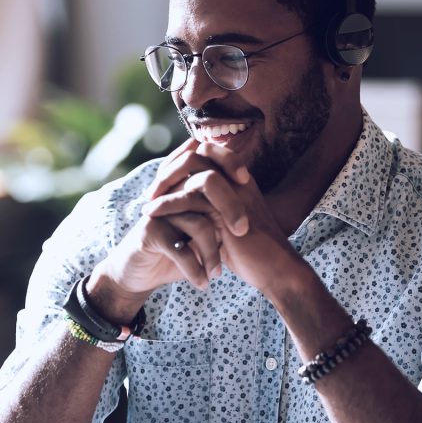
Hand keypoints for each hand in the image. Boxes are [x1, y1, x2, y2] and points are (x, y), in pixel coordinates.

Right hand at [85, 139, 249, 321]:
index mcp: (184, 186)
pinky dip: (195, 269)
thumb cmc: (176, 251)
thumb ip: (219, 217)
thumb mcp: (201, 233)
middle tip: (242, 232)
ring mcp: (159, 211)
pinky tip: (202, 283)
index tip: (247, 181)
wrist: (139, 273)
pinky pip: (180, 248)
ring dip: (213, 252)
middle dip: (230, 208)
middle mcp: (171, 194)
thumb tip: (257, 209)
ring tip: (218, 274)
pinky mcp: (149, 232)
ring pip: (198, 223)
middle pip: (205, 184)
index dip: (229, 160)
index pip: (207, 158)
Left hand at [141, 141, 298, 296]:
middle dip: (169, 168)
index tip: (161, 184)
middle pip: (197, 151)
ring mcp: (234, 190)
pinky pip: (191, 195)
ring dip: (165, 182)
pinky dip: (167, 202)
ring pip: (193, 167)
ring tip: (148, 203)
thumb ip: (208, 208)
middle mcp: (237, 178)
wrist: (274, 270)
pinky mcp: (228, 208)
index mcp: (238, 178)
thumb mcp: (224, 224)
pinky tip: (152, 213)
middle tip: (152, 191)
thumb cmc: (250, 251)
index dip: (179, 162)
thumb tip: (182, 202)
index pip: (205, 152)